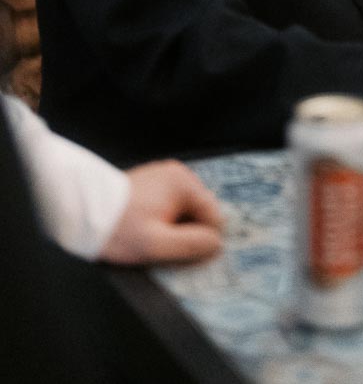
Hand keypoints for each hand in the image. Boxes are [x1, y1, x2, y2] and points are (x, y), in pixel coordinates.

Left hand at [99, 160, 223, 264]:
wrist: (81, 212)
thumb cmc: (119, 229)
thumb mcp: (156, 245)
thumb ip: (191, 244)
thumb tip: (217, 244)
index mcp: (184, 183)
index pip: (213, 216)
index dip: (202, 239)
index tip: (182, 253)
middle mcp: (178, 174)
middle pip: (198, 212)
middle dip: (186, 232)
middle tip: (162, 247)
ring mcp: (164, 176)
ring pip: (184, 211)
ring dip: (174, 228)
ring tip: (150, 238)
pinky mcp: (151, 182)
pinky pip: (169, 205)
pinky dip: (163, 219)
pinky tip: (145, 229)